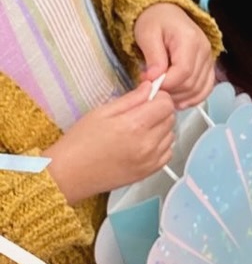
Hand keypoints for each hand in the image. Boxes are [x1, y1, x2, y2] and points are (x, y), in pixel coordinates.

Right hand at [46, 85, 177, 202]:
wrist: (68, 175)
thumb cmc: (79, 144)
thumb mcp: (101, 112)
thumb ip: (130, 99)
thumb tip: (149, 87)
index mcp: (134, 125)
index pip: (166, 104)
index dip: (159, 97)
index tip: (148, 98)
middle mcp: (146, 144)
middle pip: (170, 118)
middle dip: (158, 112)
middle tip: (140, 113)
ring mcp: (150, 160)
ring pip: (171, 134)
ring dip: (160, 129)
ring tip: (138, 130)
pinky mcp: (149, 172)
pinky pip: (167, 152)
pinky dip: (160, 146)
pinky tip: (141, 144)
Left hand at [133, 3, 214, 107]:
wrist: (166, 12)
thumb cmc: (154, 21)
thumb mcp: (147, 34)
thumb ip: (153, 57)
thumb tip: (154, 78)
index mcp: (190, 40)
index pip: (183, 71)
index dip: (166, 84)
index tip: (148, 85)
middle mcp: (205, 50)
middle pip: (192, 83)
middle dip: (170, 92)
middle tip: (151, 89)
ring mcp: (209, 59)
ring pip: (199, 89)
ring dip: (180, 97)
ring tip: (162, 93)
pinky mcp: (208, 66)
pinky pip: (206, 88)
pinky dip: (193, 98)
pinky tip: (179, 100)